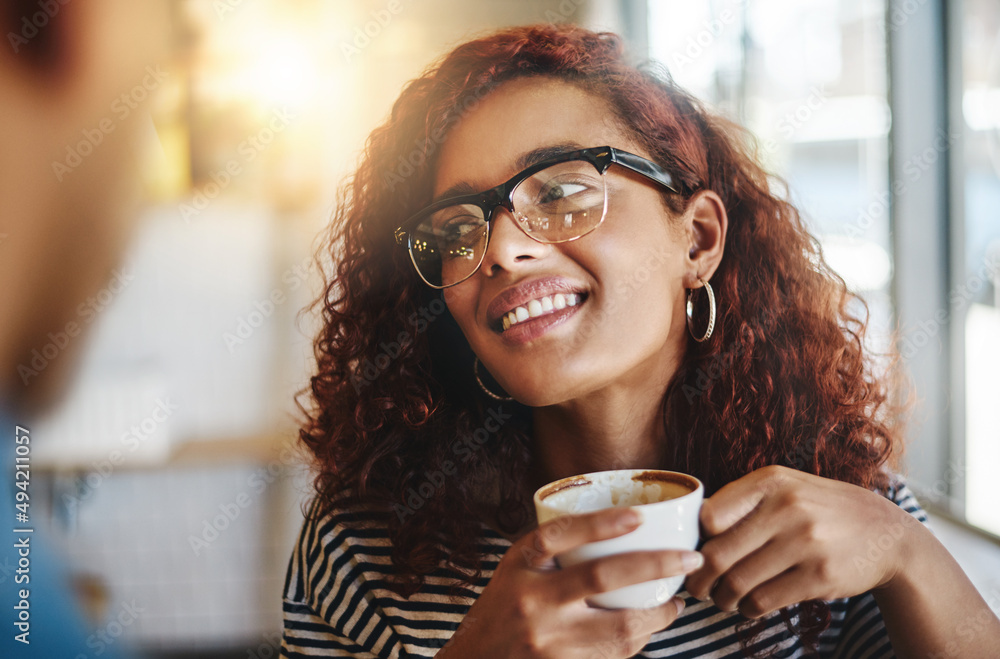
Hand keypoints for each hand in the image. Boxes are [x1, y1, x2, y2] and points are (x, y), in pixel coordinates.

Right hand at [441, 507, 700, 658]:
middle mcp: (531, 601)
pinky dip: (638, 642)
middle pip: (601, 577)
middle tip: (689, 559)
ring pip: (620, 628)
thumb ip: (553, 551)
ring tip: (674, 603)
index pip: (559, 535)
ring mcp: (548, 641)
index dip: (600, 523)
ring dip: (658, 616)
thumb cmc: (503, 609)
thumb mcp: (515, 569)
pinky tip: (649, 630)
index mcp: (519, 566)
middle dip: (655, 565)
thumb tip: (620, 526)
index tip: (639, 515)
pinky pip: (613, 656)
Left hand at [684, 465, 919, 618]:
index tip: (697, 552)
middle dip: (699, 579)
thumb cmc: (822, 510)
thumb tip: (693, 528)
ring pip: (738, 583)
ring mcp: (805, 543)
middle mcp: (787, 508)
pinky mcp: (819, 577)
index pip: (709, 516)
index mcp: (771, 481)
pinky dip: (748, 609)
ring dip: (722, 598)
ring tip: (722, 599)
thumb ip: (744, 501)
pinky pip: (764, 601)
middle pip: (718, 554)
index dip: (697, 540)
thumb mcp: (787, 487)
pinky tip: (749, 606)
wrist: (887, 534)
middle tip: (697, 588)